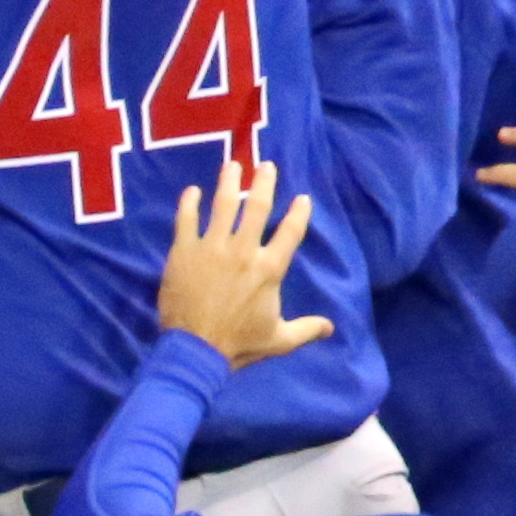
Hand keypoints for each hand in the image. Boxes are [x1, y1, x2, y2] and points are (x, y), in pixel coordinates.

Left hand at [155, 159, 331, 363]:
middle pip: (258, 207)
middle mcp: (243, 251)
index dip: (299, 213)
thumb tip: (331, 328)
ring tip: (232, 166)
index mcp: (269, 269)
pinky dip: (188, 203)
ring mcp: (212, 248)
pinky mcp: (184, 252)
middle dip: (264, 183)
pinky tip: (191, 191)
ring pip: (223, 205)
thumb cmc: (238, 345)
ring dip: (229, 182)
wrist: (195, 350)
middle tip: (266, 166)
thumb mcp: (279, 340)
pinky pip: (186, 220)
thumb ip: (306, 329)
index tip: (303, 198)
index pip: (291, 232)